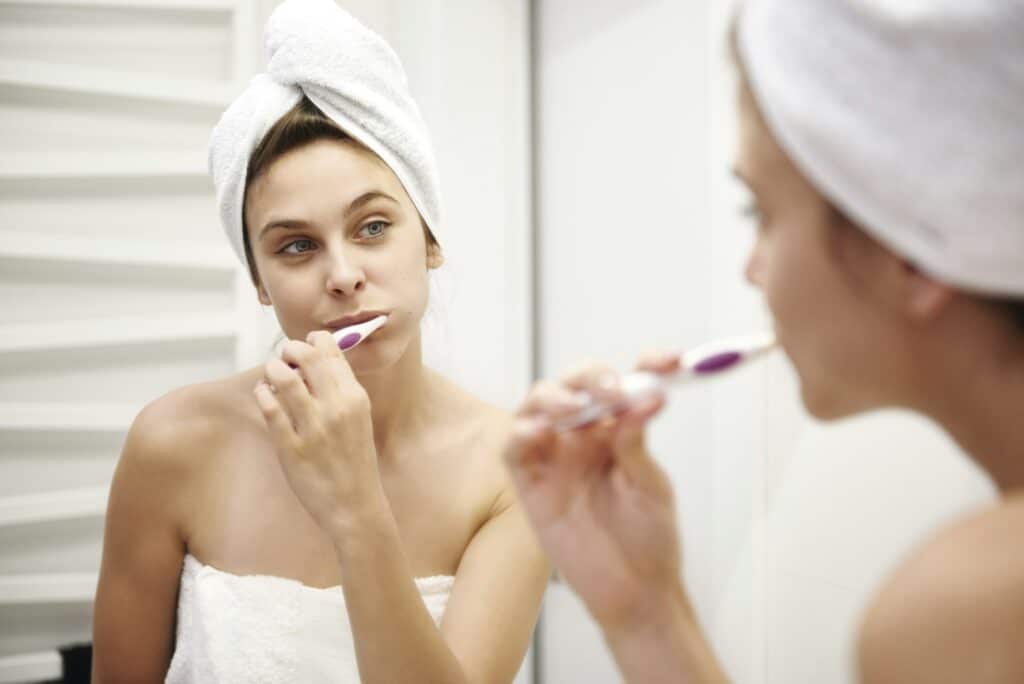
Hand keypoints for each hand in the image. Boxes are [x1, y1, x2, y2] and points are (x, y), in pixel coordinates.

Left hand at [253, 331, 382, 533]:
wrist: (354, 503)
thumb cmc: (354, 458)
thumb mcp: (359, 417)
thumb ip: (341, 387)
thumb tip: (319, 354)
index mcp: (355, 397)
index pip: (330, 350)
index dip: (311, 341)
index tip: (303, 347)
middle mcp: (336, 407)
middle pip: (305, 356)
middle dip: (288, 350)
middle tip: (283, 358)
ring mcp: (313, 427)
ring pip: (283, 378)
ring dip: (272, 369)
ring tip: (272, 375)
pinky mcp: (291, 447)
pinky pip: (269, 408)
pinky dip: (263, 394)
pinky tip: (264, 395)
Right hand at [504, 352, 684, 629]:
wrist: (633, 591)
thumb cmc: (648, 538)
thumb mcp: (650, 487)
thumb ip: (636, 443)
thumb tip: (645, 398)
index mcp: (618, 428)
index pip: (625, 383)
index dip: (645, 365)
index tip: (668, 362)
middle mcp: (583, 434)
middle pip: (575, 384)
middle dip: (591, 377)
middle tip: (611, 389)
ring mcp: (554, 456)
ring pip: (538, 405)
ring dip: (553, 397)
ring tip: (572, 407)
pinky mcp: (530, 483)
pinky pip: (514, 448)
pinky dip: (522, 433)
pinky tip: (541, 433)